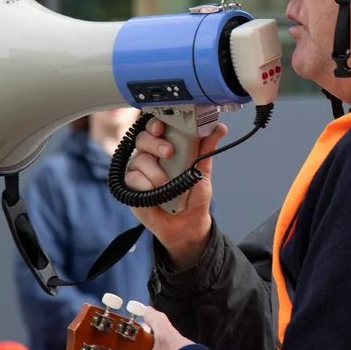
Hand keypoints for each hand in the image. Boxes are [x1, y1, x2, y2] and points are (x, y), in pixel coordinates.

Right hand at [125, 117, 227, 268]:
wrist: (188, 225)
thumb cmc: (193, 196)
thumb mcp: (203, 171)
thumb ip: (206, 149)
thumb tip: (219, 128)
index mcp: (166, 148)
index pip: (156, 128)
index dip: (155, 124)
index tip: (162, 127)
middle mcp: (150, 157)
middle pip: (143, 139)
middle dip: (155, 143)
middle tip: (169, 153)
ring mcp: (139, 172)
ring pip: (138, 160)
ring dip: (155, 172)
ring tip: (167, 185)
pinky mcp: (131, 188)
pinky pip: (132, 179)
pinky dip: (146, 185)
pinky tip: (155, 192)